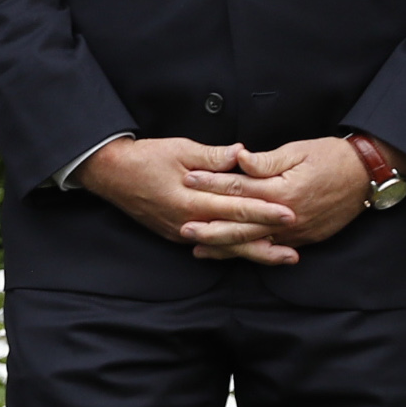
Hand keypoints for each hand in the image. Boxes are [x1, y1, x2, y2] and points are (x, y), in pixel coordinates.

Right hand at [74, 136, 296, 261]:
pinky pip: (209, 245)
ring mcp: (181, 231)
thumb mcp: (180, 149)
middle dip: (266, 243)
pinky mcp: (175, 234)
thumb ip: (213, 156)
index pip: (236, 208)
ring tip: (281, 257)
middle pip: (233, 237)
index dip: (264, 211)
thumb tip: (242, 154)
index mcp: (191, 200)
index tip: (290, 213)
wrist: (111, 174)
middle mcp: (187, 221)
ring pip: (223, 246)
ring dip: (253, 252)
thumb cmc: (145, 158)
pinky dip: (231, 250)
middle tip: (295, 251)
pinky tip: (248, 252)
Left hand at [182, 138, 373, 262]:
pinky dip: (252, 253)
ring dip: (226, 247)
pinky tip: (234, 255)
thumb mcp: (296, 151)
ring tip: (199, 249)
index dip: (211, 183)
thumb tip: (237, 158)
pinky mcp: (305, 238)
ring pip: (255, 243)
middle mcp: (287, 216)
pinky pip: (273, 249)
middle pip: (242, 225)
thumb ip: (264, 161)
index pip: (239, 188)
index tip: (188, 180)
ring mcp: (297, 231)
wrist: (367, 174)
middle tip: (183, 228)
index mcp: (282, 191)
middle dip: (211, 228)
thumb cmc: (331, 157)